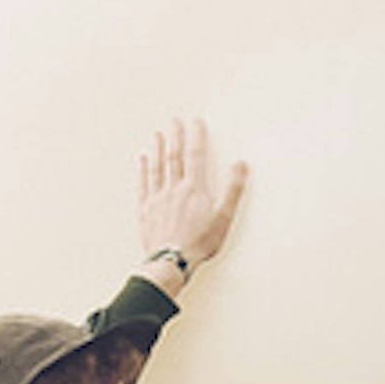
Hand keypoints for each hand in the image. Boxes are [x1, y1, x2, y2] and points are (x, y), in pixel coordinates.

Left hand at [137, 113, 247, 283]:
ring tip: (158, 135)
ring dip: (158, 149)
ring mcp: (157, 198)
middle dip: (175, 136)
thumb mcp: (224, 216)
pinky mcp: (146, 210)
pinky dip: (143, 170)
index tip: (196, 122)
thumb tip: (241, 165)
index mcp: (194, 189)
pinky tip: (143, 161)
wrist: (171, 261)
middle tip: (175, 121)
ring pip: (157, 167)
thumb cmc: (199, 243)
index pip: (195, 155)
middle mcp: (174, 189)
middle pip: (174, 156)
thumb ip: (233, 189)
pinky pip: (144, 184)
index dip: (196, 136)